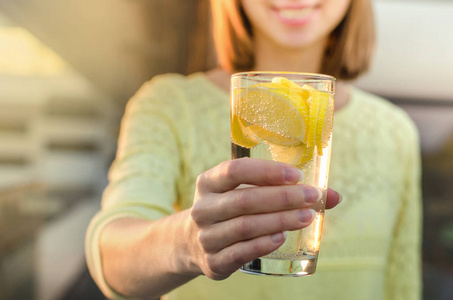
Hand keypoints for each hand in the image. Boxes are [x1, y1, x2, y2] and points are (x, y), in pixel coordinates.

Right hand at [184, 158, 340, 279]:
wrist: (193, 242)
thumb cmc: (229, 209)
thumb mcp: (242, 191)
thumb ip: (280, 189)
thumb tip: (332, 195)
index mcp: (208, 183)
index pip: (234, 171)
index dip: (266, 171)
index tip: (296, 175)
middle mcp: (203, 208)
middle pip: (244, 200)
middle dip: (282, 198)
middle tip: (312, 198)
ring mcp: (206, 237)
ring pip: (245, 226)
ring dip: (279, 221)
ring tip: (306, 217)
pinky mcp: (213, 262)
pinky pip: (240, 253)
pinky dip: (263, 244)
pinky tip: (282, 238)